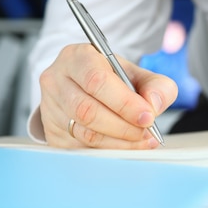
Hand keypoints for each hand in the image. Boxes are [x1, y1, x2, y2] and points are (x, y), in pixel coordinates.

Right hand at [38, 43, 177, 147]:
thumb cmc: (113, 80)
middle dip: (124, 127)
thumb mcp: (138, 75)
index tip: (147, 117)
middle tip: (147, 133)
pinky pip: (82, 147)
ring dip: (119, 142)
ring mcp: (51, 108)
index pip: (97, 80)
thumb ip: (156, 86)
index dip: (125, 103)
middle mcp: (57, 80)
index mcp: (77, 57)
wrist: (86, 90)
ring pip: (85, 132)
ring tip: (142, 140)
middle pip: (88, 110)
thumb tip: (154, 105)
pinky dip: (109, 150)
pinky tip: (127, 146)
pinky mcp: (52, 133)